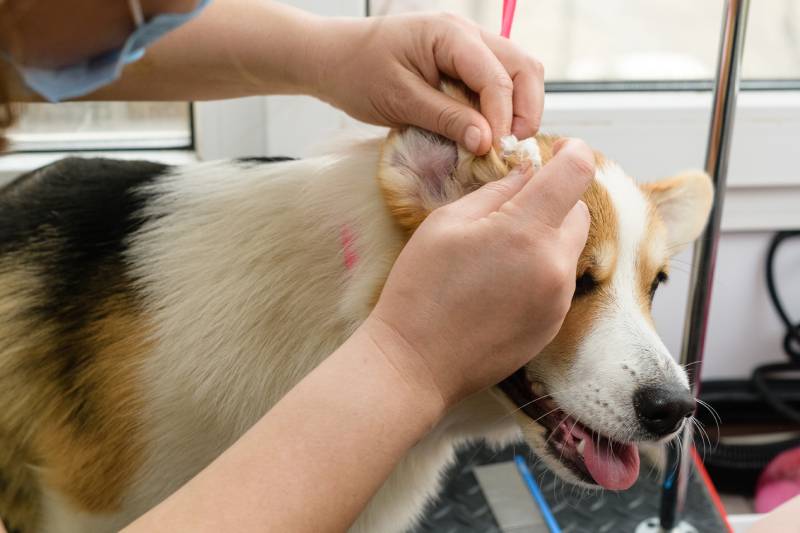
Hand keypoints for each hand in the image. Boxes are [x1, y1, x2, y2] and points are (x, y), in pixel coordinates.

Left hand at [304, 13, 544, 154]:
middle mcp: (468, 34)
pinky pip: (497, 82)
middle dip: (525, 110)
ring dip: (518, 109)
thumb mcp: (399, 101)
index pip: (497, 77)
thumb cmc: (357, 73)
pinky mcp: (463, 63)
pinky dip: (501, 108)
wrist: (331, 58)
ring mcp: (468, 47)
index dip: (502, 118)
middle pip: (523, 68)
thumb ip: (445, 118)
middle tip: (508, 148)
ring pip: (518, 74)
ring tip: (500, 143)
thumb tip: (486, 142)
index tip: (493, 152)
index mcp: (450, 34)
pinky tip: (486, 133)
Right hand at [363, 139, 594, 409]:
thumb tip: (527, 174)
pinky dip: (543, 269)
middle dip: (555, 199)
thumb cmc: (420, 290)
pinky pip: (560, 280)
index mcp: (526, 231)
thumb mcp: (446, 223)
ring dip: (548, 236)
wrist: (416, 362)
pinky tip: (503, 281)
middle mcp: (554, 265)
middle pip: (579, 211)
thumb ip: (495, 192)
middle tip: (515, 206)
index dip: (573, 153)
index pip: (576, 173)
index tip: (562, 150)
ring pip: (570, 247)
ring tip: (501, 251)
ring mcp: (559, 299)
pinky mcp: (554, 323)